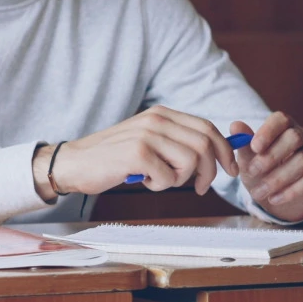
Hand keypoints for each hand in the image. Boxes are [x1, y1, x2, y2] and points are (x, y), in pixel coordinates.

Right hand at [38, 105, 239, 197]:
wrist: (73, 163)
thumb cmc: (111, 157)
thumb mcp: (147, 139)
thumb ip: (176, 141)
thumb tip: (216, 153)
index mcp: (161, 114)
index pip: (207, 128)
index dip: (224, 151)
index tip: (229, 170)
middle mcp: (155, 120)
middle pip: (205, 144)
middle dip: (209, 171)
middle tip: (200, 187)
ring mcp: (146, 135)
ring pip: (190, 161)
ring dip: (180, 179)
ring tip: (158, 180)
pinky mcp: (137, 154)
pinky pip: (169, 177)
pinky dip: (159, 185)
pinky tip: (142, 180)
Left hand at [232, 114, 302, 222]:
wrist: (278, 195)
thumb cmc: (262, 169)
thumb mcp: (249, 158)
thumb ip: (243, 142)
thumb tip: (235, 126)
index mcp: (285, 126)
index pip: (281, 119)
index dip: (268, 131)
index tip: (254, 147)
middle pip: (294, 138)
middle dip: (271, 156)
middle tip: (252, 171)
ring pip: (302, 160)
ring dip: (277, 178)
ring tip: (258, 192)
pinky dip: (291, 191)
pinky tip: (274, 199)